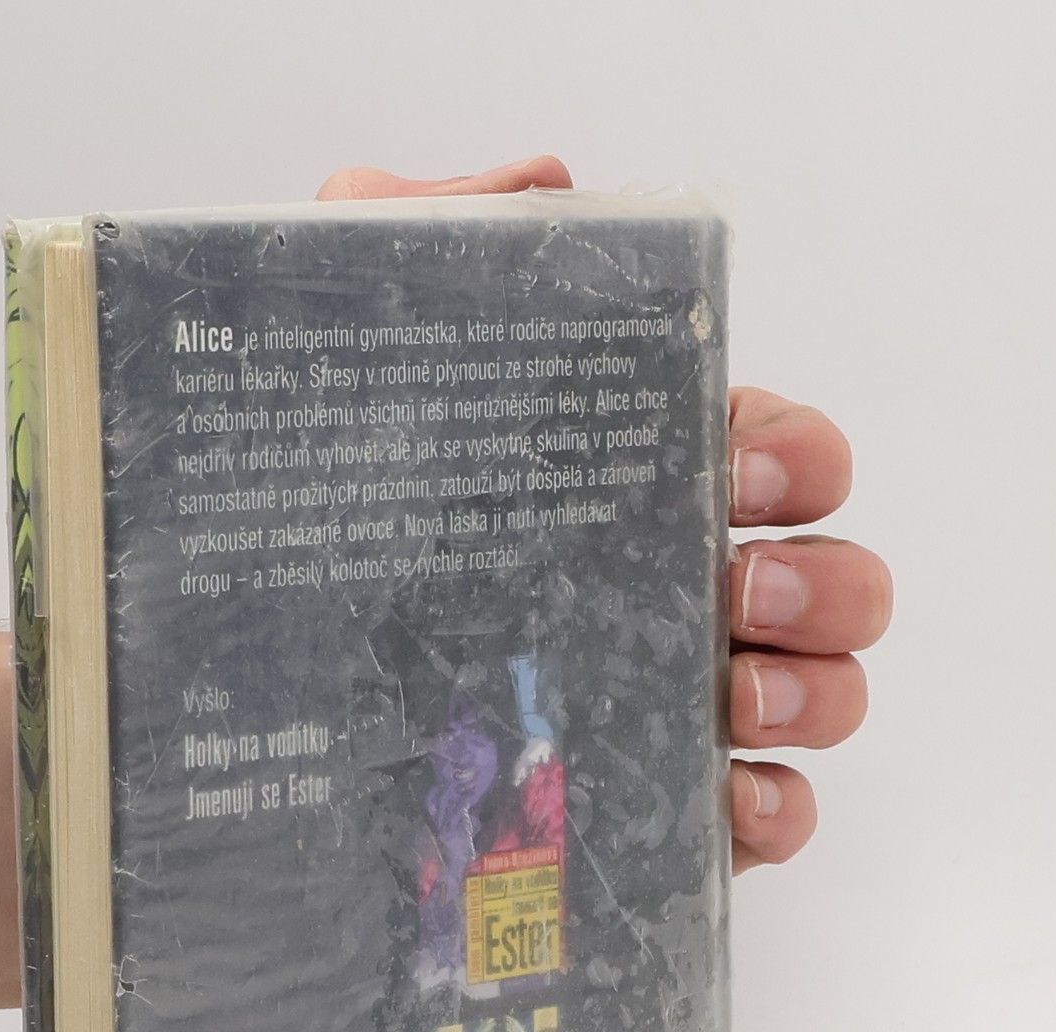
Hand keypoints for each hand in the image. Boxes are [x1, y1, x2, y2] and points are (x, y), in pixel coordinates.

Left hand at [318, 157, 891, 873]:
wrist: (226, 680)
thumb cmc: (301, 510)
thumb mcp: (349, 354)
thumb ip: (432, 234)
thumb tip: (547, 193)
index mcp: (629, 485)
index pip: (773, 454)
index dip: (794, 459)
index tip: (735, 472)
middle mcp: (669, 592)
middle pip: (829, 577)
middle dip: (823, 578)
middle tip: (740, 590)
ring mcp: (671, 705)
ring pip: (822, 692)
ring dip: (815, 689)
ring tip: (731, 693)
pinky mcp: (651, 807)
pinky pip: (767, 814)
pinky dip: (778, 808)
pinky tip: (728, 797)